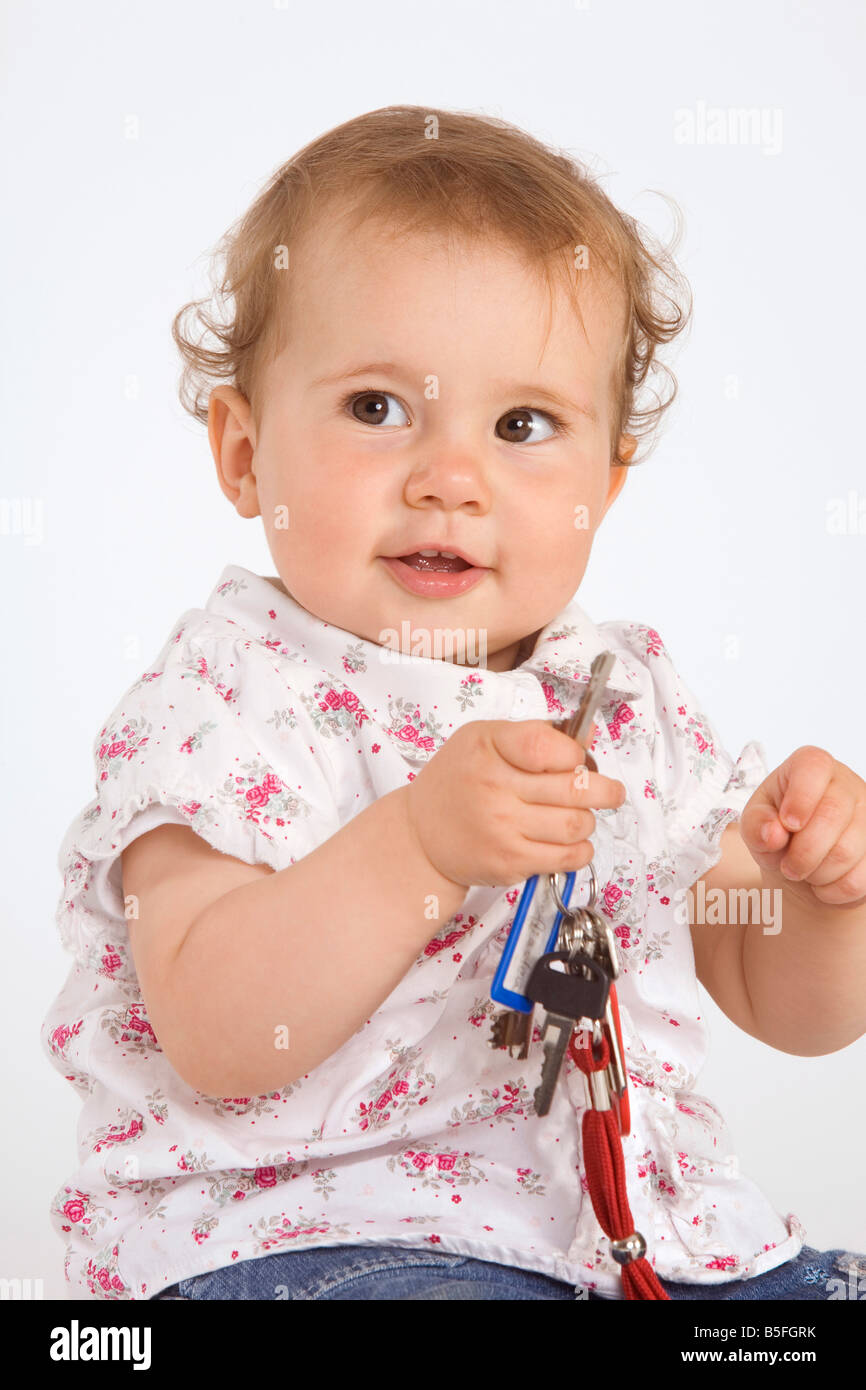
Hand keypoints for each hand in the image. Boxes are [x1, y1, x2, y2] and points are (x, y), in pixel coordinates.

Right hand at [405, 718, 625, 889]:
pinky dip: (581, 849)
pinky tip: (570, 840)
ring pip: (577, 824)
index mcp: (487, 747)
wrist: (421, 834)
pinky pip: (567, 857)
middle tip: (610, 792)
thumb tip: (589, 736)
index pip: (547, 746)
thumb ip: (536, 734)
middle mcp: (493, 787)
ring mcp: (502, 828)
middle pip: (573, 789)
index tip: (576, 760)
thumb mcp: (485, 740)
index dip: (574, 754)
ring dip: (588, 820)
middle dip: (604, 790)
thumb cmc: (458, 781)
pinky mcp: (510, 862)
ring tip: (578, 816)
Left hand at [740, 745, 865, 908]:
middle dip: (803, 852)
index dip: (801, 798)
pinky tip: (823, 883)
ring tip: (804, 871)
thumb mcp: (756, 823)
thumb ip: (756, 824)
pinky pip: (861, 878)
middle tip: (787, 867)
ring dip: (817, 874)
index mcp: (810, 766)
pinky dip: (834, 890)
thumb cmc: (777, 832)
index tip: (788, 825)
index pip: (814, 766)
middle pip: (832, 815)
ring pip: (847, 850)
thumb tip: (773, 833)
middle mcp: (845, 783)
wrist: (801, 863)